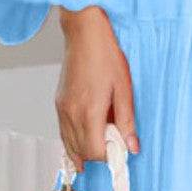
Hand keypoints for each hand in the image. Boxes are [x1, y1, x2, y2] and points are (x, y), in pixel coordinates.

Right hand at [55, 5, 138, 173]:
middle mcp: (71, 113)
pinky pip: (64, 132)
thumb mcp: (124, 89)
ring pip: (69, 145)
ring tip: (102, 146)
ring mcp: (62, 109)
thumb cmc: (105, 55)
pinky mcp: (59, 103)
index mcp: (89, 111)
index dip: (109, 156)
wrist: (84, 34)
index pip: (95, 151)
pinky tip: (85, 141)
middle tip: (115, 148)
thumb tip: (132, 146)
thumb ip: (127, 121)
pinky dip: (74, 141)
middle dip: (99, 155)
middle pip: (81, 152)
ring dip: (85, 151)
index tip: (121, 151)